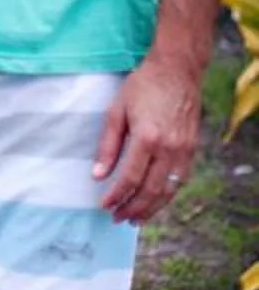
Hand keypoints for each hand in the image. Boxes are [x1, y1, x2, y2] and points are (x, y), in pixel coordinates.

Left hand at [93, 53, 202, 223]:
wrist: (177, 70)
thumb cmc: (143, 86)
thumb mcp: (116, 111)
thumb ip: (108, 145)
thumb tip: (97, 175)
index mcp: (147, 138)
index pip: (130, 178)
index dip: (116, 196)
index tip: (104, 206)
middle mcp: (169, 148)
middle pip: (151, 190)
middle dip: (133, 208)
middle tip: (117, 218)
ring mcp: (184, 151)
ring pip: (168, 191)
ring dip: (151, 208)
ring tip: (135, 219)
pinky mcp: (193, 149)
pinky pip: (180, 181)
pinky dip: (166, 195)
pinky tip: (154, 201)